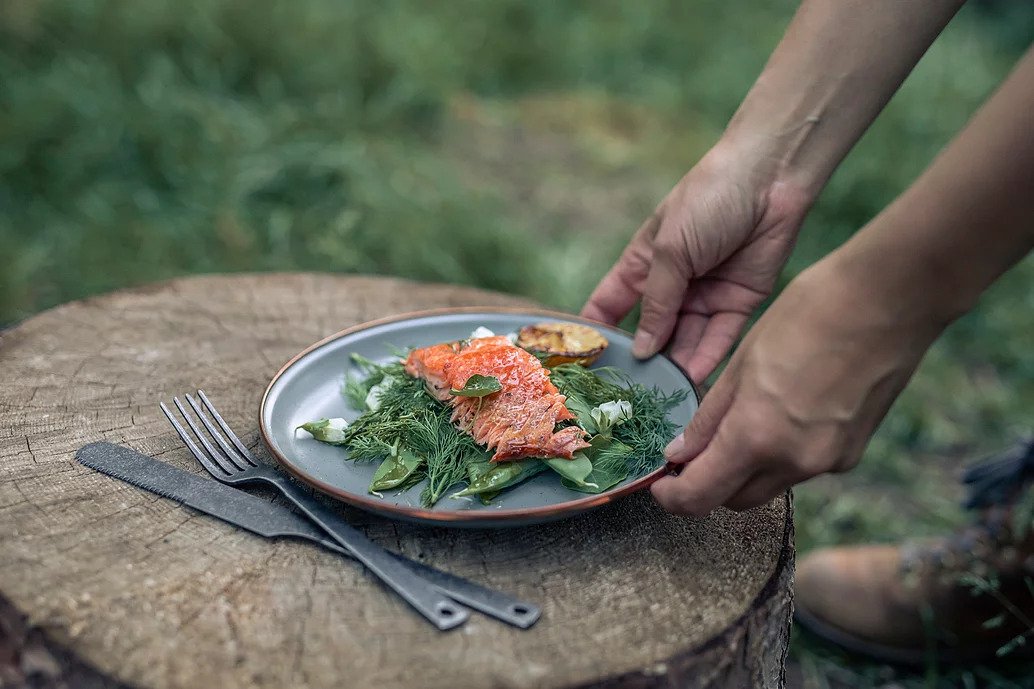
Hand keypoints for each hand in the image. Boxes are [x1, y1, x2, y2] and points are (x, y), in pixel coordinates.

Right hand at [581, 146, 808, 382]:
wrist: (770, 178)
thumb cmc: (708, 199)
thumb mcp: (670, 250)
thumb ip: (656, 302)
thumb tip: (641, 349)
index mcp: (644, 262)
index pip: (611, 303)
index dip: (597, 330)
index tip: (581, 363)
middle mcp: (673, 284)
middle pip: (651, 330)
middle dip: (641, 360)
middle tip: (626, 394)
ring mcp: (706, 295)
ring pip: (685, 341)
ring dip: (674, 366)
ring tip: (659, 397)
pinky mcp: (739, 302)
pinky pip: (719, 339)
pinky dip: (706, 360)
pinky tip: (690, 382)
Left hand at [650, 255, 944, 514]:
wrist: (889, 300)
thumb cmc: (808, 315)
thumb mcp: (742, 363)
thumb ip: (708, 419)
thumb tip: (678, 455)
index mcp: (757, 435)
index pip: (701, 497)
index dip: (673, 498)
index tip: (660, 485)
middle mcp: (795, 461)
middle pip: (734, 500)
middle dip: (707, 485)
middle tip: (691, 454)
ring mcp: (828, 462)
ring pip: (769, 486)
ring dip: (745, 470)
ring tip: (738, 424)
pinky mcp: (851, 454)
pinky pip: (801, 468)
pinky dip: (780, 455)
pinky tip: (782, 414)